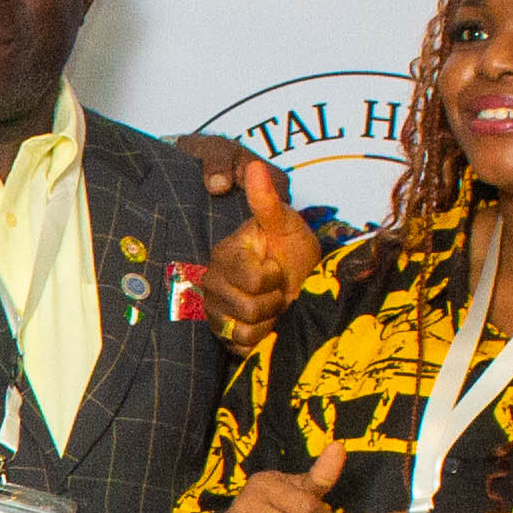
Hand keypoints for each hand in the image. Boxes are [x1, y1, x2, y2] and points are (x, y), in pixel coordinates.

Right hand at [198, 148, 318, 342]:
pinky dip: (261, 339)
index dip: (274, 277)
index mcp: (225, 255)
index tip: (278, 266)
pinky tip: (266, 324)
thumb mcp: (286, 225)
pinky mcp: (221, 335)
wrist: (300, 283)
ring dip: (268, 320)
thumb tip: (255, 165)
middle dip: (273, 301)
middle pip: (248, 308)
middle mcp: (212, 283)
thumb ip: (267, 202)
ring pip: (244, 330)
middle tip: (277, 289)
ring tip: (273, 306)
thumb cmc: (292, 251)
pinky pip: (241, 347)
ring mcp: (214, 311)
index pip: (253, 279)